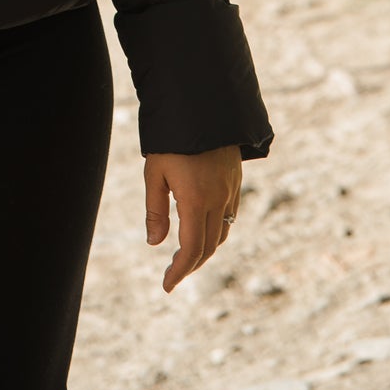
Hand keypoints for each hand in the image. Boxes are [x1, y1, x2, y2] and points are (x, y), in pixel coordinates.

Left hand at [144, 146, 241, 292]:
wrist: (201, 103)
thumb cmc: (170, 137)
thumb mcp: (154, 172)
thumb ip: (155, 210)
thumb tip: (155, 244)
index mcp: (195, 201)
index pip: (190, 249)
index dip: (179, 271)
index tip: (167, 286)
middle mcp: (218, 200)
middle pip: (208, 247)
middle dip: (191, 265)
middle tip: (173, 275)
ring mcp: (230, 190)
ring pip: (222, 233)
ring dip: (206, 249)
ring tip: (186, 255)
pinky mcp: (236, 180)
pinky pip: (230, 215)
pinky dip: (218, 229)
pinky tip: (203, 227)